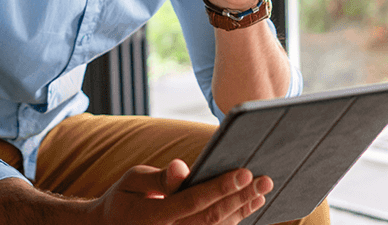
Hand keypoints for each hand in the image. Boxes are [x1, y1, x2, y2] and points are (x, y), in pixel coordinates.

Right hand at [88, 159, 272, 224]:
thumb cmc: (122, 199)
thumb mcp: (132, 180)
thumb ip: (158, 178)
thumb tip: (182, 168)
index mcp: (155, 217)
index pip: (195, 201)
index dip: (221, 187)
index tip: (244, 172)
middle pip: (213, 218)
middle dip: (241, 198)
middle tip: (264, 180)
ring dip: (242, 211)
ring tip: (261, 192)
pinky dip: (232, 222)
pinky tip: (247, 207)